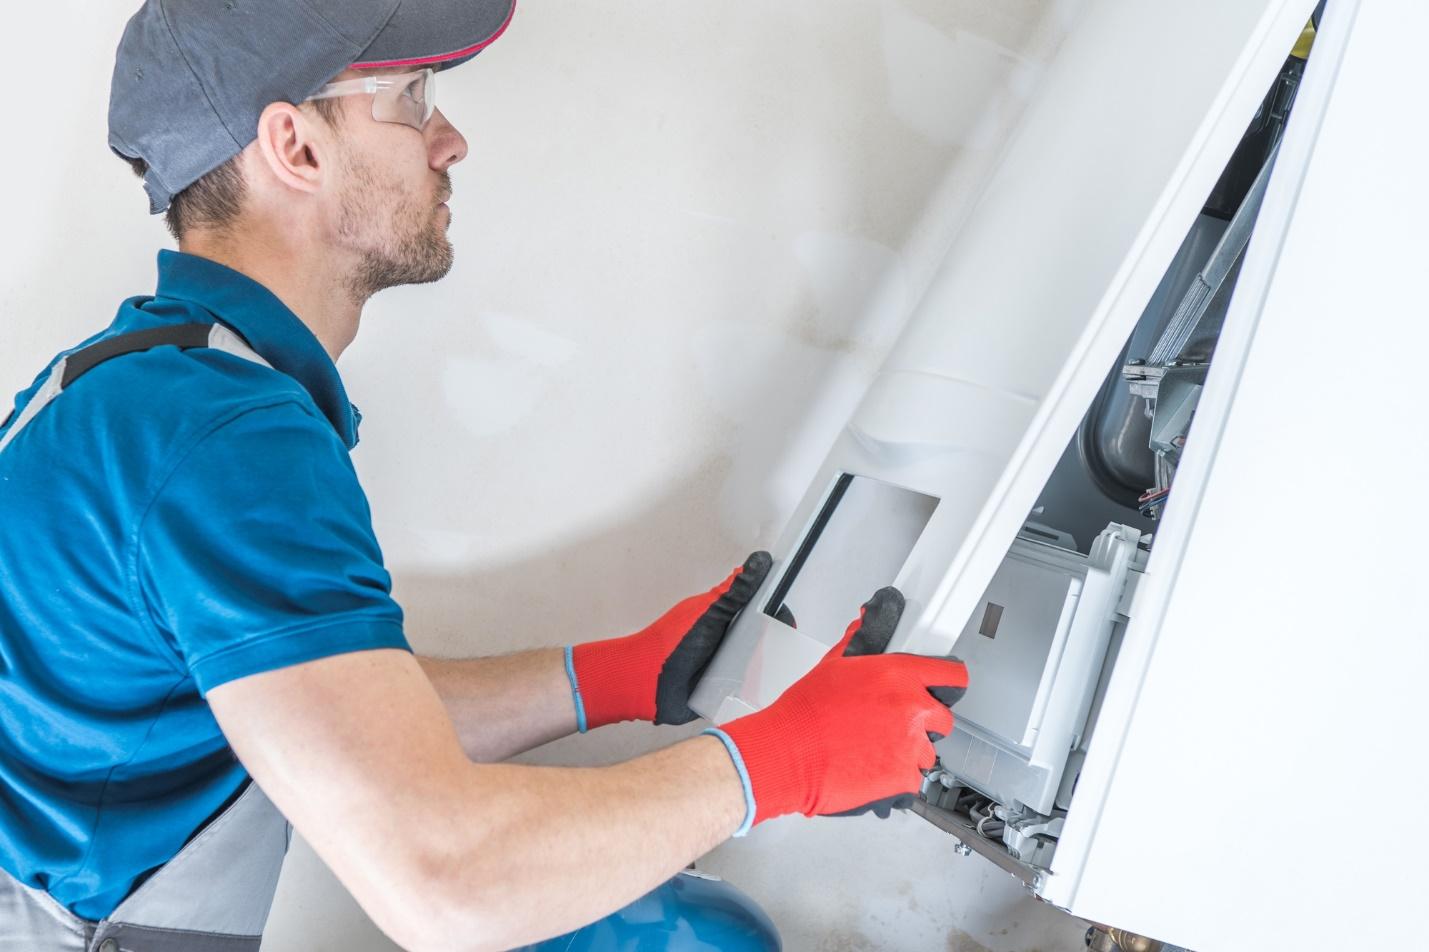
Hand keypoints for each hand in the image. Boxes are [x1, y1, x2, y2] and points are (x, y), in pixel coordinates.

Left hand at [567, 552, 772, 730]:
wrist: (644, 684)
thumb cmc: (669, 645)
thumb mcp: (708, 614)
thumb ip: (735, 591)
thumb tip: (759, 560)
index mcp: (726, 616)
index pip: (762, 610)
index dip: (777, 614)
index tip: (788, 620)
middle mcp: (729, 638)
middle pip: (765, 638)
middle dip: (776, 644)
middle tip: (782, 651)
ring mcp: (728, 665)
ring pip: (760, 665)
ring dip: (767, 669)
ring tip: (777, 674)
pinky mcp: (724, 691)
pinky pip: (748, 690)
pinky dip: (756, 690)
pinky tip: (766, 693)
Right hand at [706, 587, 967, 831]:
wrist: (789, 753)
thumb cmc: (805, 713)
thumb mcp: (833, 665)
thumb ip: (860, 642)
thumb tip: (866, 620)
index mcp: (898, 675)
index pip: (953, 676)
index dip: (950, 683)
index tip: (947, 688)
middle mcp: (911, 708)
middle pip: (943, 718)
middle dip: (924, 723)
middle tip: (894, 726)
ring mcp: (911, 745)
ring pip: (927, 752)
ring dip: (908, 753)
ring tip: (875, 751)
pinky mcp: (904, 778)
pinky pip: (913, 780)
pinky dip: (896, 779)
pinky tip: (871, 770)